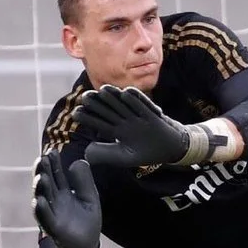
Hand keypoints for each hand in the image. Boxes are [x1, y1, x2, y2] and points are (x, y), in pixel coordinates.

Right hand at [31, 150, 101, 247]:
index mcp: (62, 192)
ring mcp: (52, 214)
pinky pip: (45, 219)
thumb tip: (79, 161)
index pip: (56, 174)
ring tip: (41, 177)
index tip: (51, 151)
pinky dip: (41, 210)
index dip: (53, 163)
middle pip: (46, 183)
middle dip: (43, 171)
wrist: (88, 245)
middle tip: (42, 158)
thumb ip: (84, 181)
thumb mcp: (90, 197)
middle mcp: (54, 201)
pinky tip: (38, 201)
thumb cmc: (86, 220)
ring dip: (40, 189)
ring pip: (42, 199)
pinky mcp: (53, 229)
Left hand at [74, 85, 217, 167]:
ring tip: (103, 89)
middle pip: (109, 110)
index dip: (88, 117)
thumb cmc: (146, 153)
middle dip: (98, 103)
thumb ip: (105, 155)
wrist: (171, 149)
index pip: (100, 122)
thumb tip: (86, 153)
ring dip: (114, 96)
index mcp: (117, 131)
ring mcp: (139, 117)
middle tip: (85, 96)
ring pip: (124, 105)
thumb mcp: (124, 157)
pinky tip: (126, 92)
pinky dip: (137, 99)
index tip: (77, 112)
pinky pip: (144, 105)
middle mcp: (126, 121)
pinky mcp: (153, 115)